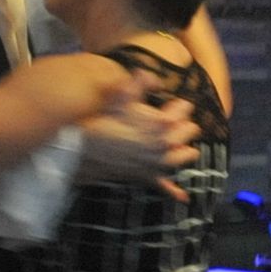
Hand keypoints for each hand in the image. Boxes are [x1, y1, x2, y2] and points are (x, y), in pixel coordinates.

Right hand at [77, 92, 196, 202]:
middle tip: (177, 120)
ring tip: (186, 146)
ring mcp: (158, 162)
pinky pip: (164, 186)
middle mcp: (165, 144)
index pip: (183, 109)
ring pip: (184, 156)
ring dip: (185, 150)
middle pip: (189, 131)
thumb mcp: (116, 98)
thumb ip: (136, 83)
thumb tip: (150, 74)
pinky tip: (183, 197)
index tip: (175, 102)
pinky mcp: (147, 176)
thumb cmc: (99, 123)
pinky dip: (173, 191)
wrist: (82, 152)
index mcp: (161, 123)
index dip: (179, 104)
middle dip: (185, 124)